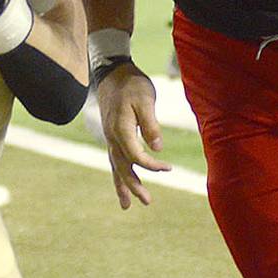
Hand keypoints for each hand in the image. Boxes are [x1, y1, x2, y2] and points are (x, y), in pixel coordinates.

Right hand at [95, 62, 169, 207]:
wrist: (112, 72)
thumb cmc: (132, 85)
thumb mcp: (145, 100)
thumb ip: (151, 124)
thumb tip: (158, 148)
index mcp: (120, 129)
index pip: (136, 156)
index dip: (152, 165)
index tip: (168, 168)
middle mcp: (112, 137)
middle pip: (122, 167)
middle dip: (134, 186)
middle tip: (147, 202)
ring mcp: (109, 136)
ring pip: (115, 166)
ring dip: (122, 185)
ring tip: (126, 205)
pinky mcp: (111, 134)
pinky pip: (114, 158)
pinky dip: (118, 172)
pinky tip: (122, 181)